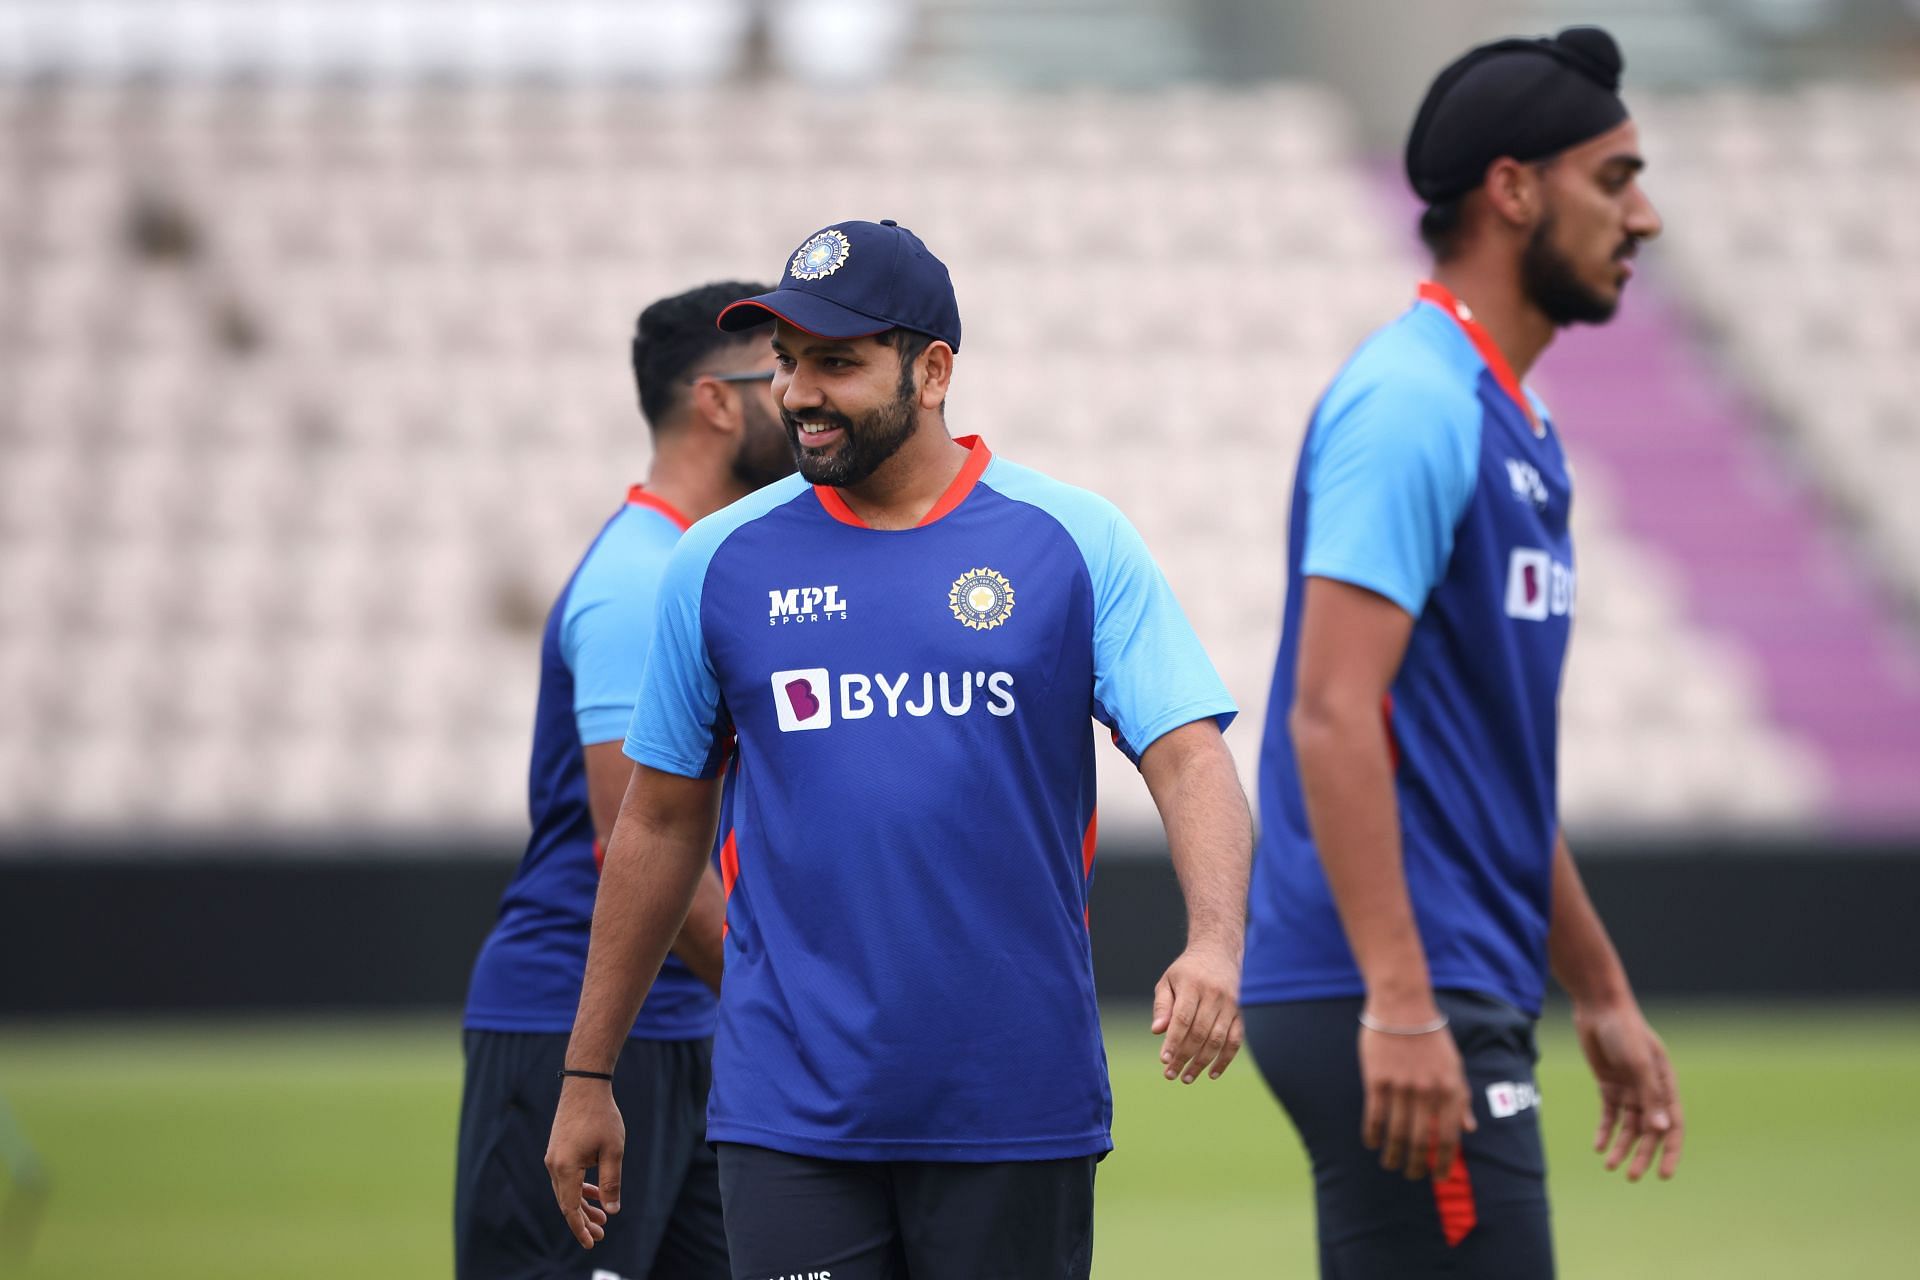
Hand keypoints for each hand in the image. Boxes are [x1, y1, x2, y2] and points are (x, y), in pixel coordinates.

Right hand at [544, 1079, 623, 1248]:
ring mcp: (553, 1157)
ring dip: (582, 1204)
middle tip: (601, 1235)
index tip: (592, 1243)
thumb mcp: (613, 1151)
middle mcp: (553, 1165)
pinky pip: (566, 1177)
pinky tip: (594, 1192)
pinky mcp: (558, 1150)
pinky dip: (579, 1188)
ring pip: (566, 1190)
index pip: (570, 1208)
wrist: (585, 1086)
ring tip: (601, 1218)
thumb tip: (612, 1210)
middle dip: (583, 1220)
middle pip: (567, 1202)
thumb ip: (611, 1182)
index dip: (580, 1228)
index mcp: (565, 1168)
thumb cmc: (601, 1117)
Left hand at [1150, 943, 1242, 1083]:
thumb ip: (1162, 1006)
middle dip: (1185, 1057)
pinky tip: (1212, 1073)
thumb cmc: (1187, 970)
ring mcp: (1231, 1004)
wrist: (1219, 952)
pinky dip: (1225, 1059)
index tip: (1163, 1061)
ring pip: (1218, 1039)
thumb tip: (1157, 1031)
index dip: (1173, 1042)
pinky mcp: (1241, 1012)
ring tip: (1187, 1078)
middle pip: (1200, 1032)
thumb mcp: (1168, 981)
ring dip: (1203, 1062)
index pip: (1182, 1019)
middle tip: (1171, 1075)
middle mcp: (1214, 994)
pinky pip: (1236, 1040)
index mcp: (1193, 985)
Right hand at [1359, 1013, 1475, 1180]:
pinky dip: (1373, 1134)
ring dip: (1393, 1155)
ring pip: (1396, 1133)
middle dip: (1416, 1164)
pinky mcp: (1377, 1079)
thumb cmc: (1432, 1036)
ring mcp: (1402, 1086)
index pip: (1449, 1138)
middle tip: (1411, 1175)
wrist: (1403, 1006)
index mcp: (1450, 1090)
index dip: (1443, 1162)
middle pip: (1420, 1141)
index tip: (1438, 1177)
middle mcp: (1428, 1092)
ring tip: (1390, 1164)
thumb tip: (1469, 1128)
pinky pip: (1375, 1116)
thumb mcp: (1455, 1066)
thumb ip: (1461, 1099)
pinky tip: (1372, 1143)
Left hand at [1574, 998, 1682, 1181]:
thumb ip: (1650, 1095)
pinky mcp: (1608, 1084)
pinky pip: (1609, 1114)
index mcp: (1666, 1085)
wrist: (1598, 1008)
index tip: (1664, 1175)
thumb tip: (1660, 1129)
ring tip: (1609, 1166)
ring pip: (1627, 1126)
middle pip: (1648, 1131)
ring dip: (1620, 1147)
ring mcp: (1629, 1088)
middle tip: (1633, 1177)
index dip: (1670, 1151)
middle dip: (1642, 1154)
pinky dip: (1604, 1131)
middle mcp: (1649, 1090)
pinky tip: (1598, 1147)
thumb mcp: (1639, 1063)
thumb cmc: (1625, 1031)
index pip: (1673, 1125)